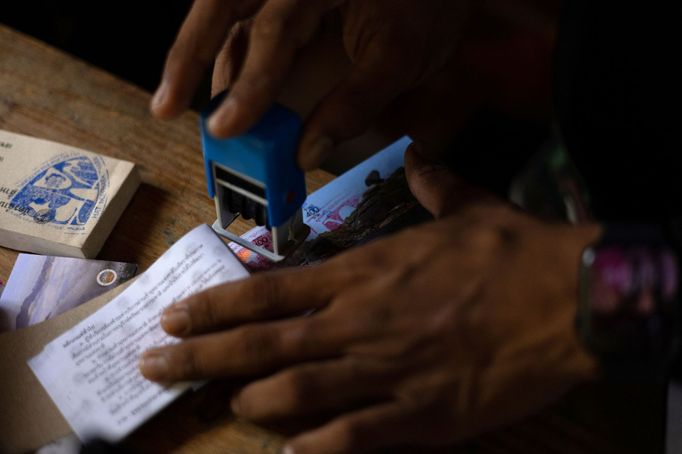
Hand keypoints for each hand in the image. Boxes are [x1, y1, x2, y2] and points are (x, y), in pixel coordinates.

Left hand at [140, 145, 599, 452]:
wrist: (568, 301)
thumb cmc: (512, 252)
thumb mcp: (469, 208)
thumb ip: (433, 186)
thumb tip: (421, 160)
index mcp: (365, 274)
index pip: (271, 292)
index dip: (217, 307)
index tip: (176, 317)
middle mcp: (359, 325)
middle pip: (263, 346)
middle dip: (203, 358)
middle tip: (156, 366)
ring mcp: (385, 374)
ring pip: (296, 393)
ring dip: (253, 401)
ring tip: (227, 404)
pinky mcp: (419, 417)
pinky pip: (352, 438)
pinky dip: (316, 447)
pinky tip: (291, 451)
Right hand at [150, 0, 476, 168]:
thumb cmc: (428, 7)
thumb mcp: (403, 57)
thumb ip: (355, 104)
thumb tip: (306, 153)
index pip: (276, 31)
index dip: (249, 84)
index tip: (226, 128)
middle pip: (222, 3)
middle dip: (187, 56)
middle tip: (164, 107)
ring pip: (225, 11)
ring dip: (200, 58)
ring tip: (178, 104)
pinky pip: (243, 19)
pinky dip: (225, 54)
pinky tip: (221, 88)